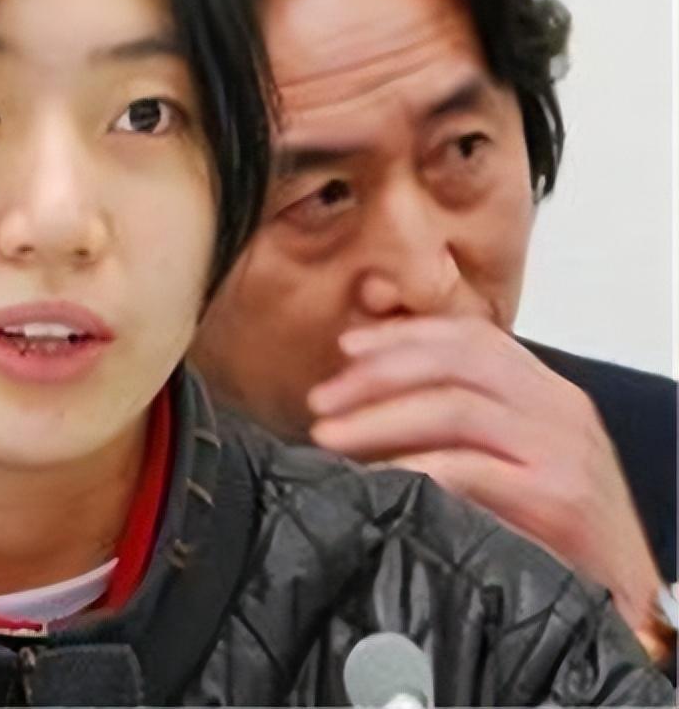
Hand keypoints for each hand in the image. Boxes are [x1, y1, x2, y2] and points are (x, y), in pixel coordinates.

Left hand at [306, 315, 664, 649]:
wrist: (619, 602)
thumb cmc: (556, 531)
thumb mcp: (515, 456)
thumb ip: (462, 420)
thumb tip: (365, 397)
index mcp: (544, 389)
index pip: (468, 336)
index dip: (400, 336)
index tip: (344, 347)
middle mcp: (557, 408)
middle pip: (454, 363)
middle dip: (376, 376)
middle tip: (321, 400)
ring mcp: (560, 451)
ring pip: (453, 408)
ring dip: (378, 420)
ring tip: (328, 438)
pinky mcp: (557, 499)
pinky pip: (466, 470)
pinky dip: (408, 469)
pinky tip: (370, 481)